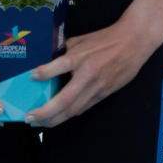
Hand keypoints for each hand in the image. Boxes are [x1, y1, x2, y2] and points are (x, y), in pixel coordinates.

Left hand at [23, 20, 151, 127]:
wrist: (133, 43)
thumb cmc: (105, 39)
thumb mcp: (81, 39)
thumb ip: (65, 50)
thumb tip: (48, 60)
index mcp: (80, 57)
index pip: (57, 68)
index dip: (43, 74)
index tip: (30, 77)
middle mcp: (87, 75)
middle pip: (64, 100)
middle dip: (45, 113)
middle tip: (29, 118)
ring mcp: (97, 87)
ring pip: (73, 110)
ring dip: (55, 119)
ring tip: (40, 123)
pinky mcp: (104, 94)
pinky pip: (84, 108)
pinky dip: (69, 114)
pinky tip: (59, 117)